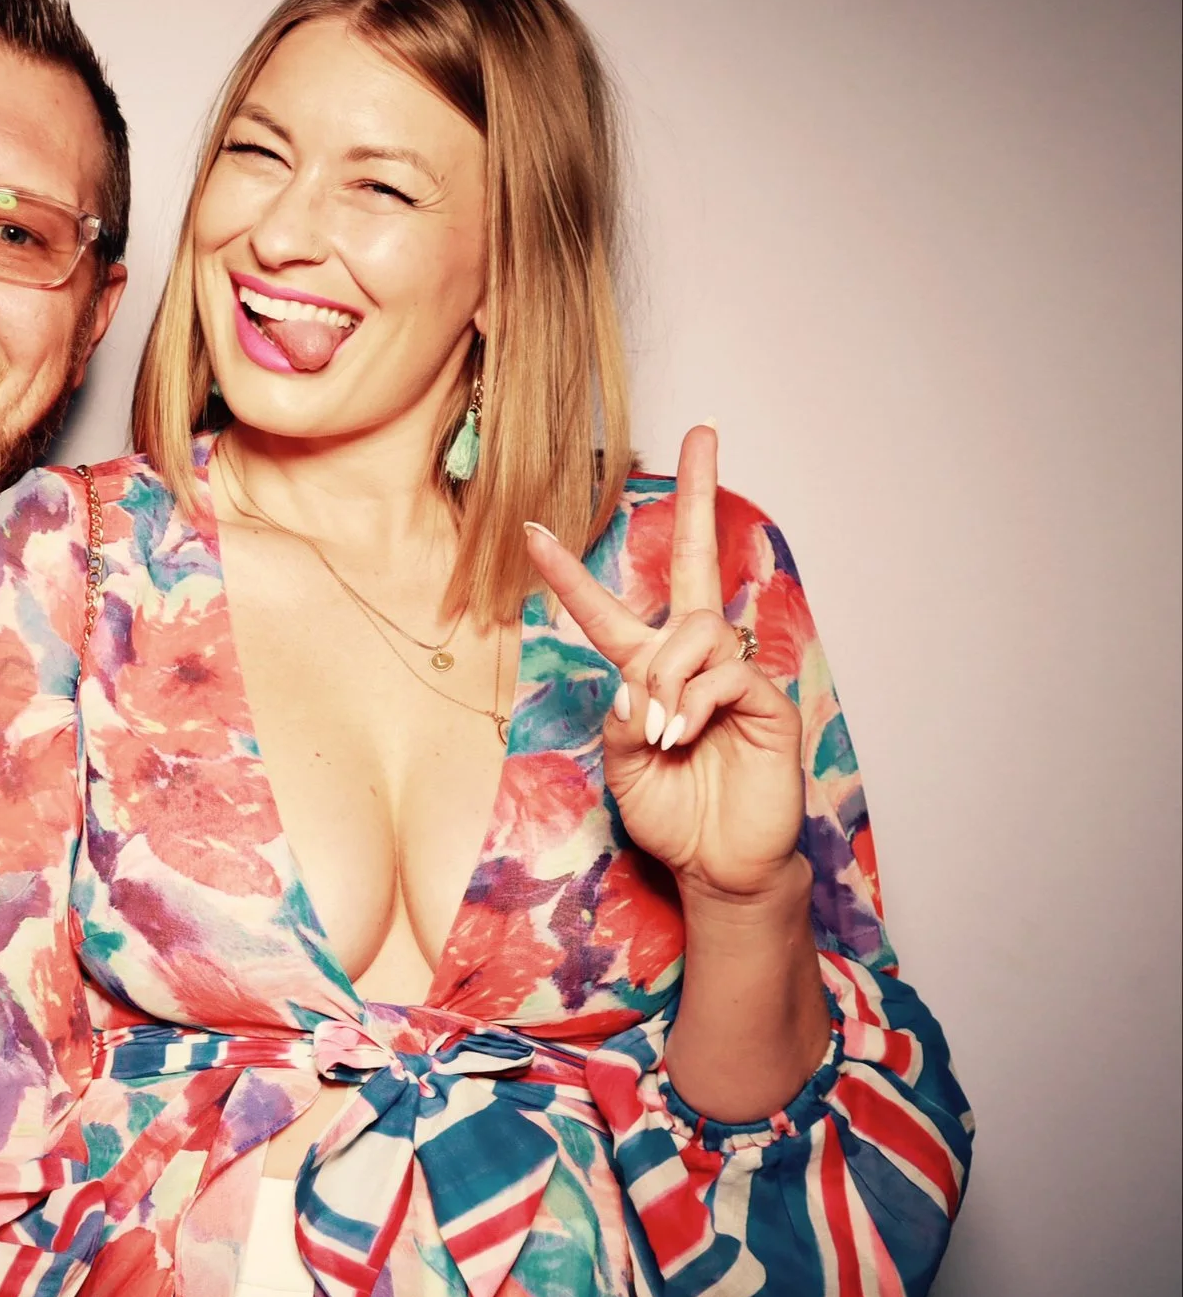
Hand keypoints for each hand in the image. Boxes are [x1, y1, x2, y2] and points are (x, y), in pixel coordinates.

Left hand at [523, 427, 802, 904]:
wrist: (720, 865)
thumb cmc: (673, 813)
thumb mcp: (623, 765)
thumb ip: (622, 719)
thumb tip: (640, 681)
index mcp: (648, 671)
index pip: (606, 609)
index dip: (568, 572)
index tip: (530, 528)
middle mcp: (693, 660)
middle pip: (697, 562)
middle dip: (699, 494)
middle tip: (703, 431)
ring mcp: (734, 673)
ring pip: (696, 630)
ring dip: (667, 680)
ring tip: (663, 735)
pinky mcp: (767, 700)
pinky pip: (725, 672)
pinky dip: (693, 704)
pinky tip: (686, 738)